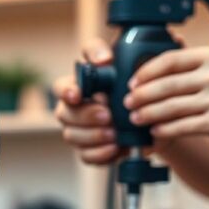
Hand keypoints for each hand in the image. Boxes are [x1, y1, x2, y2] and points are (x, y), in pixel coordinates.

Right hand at [53, 38, 121, 164]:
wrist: (147, 113)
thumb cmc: (129, 84)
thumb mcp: (122, 63)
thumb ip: (110, 53)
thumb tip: (105, 58)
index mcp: (77, 85)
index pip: (61, 86)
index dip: (66, 90)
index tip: (77, 94)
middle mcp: (72, 108)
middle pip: (64, 113)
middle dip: (86, 115)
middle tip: (107, 115)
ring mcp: (77, 130)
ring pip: (71, 135)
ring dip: (93, 135)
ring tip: (114, 135)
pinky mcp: (87, 149)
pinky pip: (85, 155)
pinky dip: (100, 154)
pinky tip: (116, 149)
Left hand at [124, 46, 208, 145]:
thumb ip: (188, 62)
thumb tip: (157, 50)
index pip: (169, 60)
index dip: (145, 72)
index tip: (131, 82)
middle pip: (166, 85)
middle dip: (141, 96)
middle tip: (127, 103)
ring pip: (171, 108)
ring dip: (148, 114)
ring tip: (135, 118)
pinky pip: (182, 126)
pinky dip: (165, 129)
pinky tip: (155, 131)